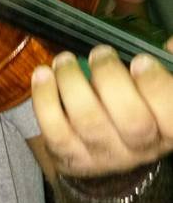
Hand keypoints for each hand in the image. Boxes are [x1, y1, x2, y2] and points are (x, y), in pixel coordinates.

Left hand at [31, 40, 172, 175]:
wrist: (109, 151)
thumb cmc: (137, 108)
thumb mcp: (157, 91)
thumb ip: (167, 66)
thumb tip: (171, 44)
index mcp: (166, 128)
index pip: (171, 115)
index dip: (157, 87)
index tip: (139, 60)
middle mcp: (140, 147)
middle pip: (131, 121)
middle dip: (111, 79)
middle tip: (99, 52)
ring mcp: (105, 155)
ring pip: (89, 123)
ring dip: (72, 83)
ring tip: (64, 60)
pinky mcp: (72, 157)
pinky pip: (55, 132)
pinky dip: (45, 100)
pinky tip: (43, 76)